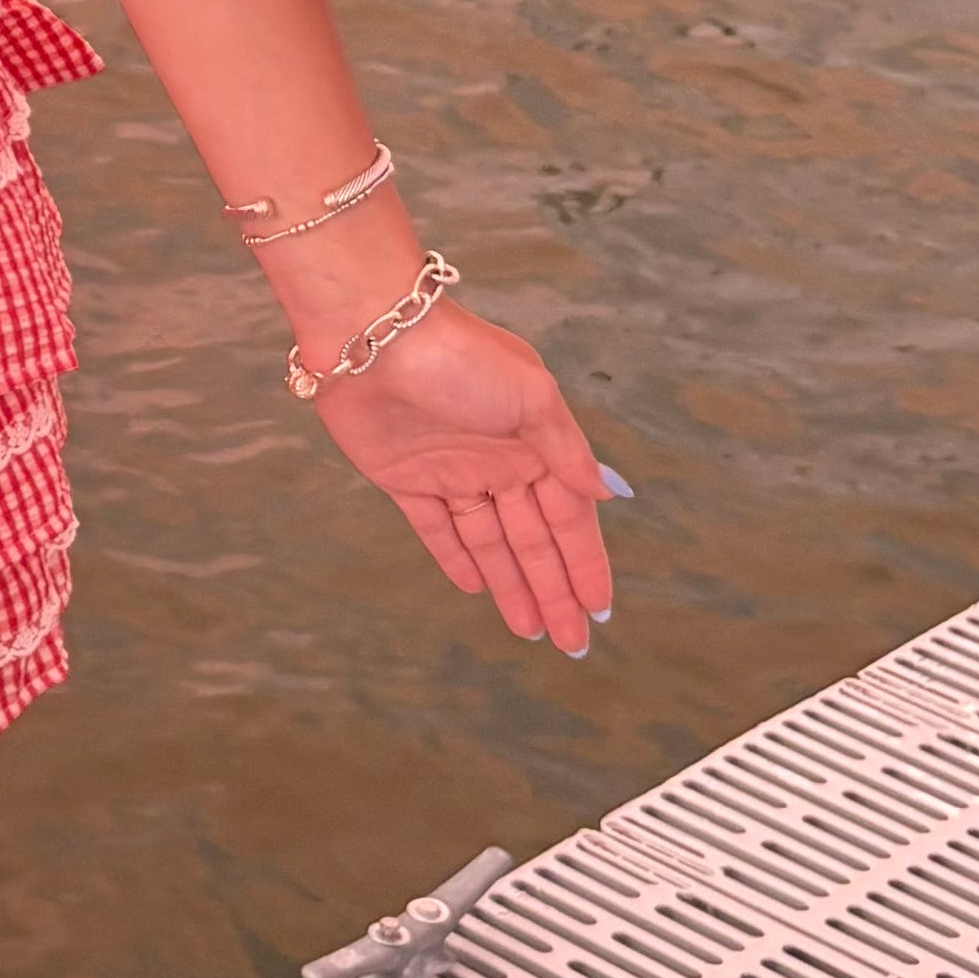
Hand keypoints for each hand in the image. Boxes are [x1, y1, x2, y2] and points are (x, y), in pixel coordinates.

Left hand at [304, 291, 622, 656]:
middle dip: (554, 591)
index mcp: (535, 442)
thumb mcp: (531, 396)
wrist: (371, 334)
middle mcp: (498, 460)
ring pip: (490, 543)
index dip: (585, 564)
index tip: (599, 609)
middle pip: (533, 540)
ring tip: (533, 631)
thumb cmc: (459, 355)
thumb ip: (565, 449)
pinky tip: (475, 588)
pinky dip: (456, 557)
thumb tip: (606, 492)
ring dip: (512, 585)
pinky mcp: (405, 479)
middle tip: (573, 643)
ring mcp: (452, 471)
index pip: (569, 518)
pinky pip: (437, 528)